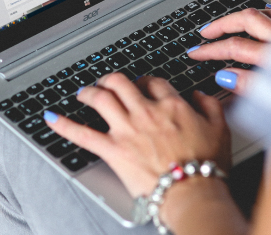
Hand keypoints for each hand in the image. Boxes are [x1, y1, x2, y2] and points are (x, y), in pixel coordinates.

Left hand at [44, 73, 230, 198]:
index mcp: (170, 105)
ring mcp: (127, 129)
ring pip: (101, 98)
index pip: (153, 82)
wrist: (192, 192)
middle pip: (122, 83)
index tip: (142, 85)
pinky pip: (83, 134)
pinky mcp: (113, 149)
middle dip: (112, 78)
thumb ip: (210, 106)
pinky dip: (64, 124)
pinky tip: (50, 117)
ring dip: (89, 92)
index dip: (146, 81)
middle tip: (107, 81)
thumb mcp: (220, 129)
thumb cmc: (206, 165)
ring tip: (83, 91)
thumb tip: (199, 94)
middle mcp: (146, 111)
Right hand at [188, 8, 270, 93]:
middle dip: (221, 25)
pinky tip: (261, 17)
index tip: (196, 54)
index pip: (235, 47)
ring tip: (227, 22)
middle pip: (247, 20)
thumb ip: (250, 88)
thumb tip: (225, 77)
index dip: (211, 50)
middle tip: (205, 32)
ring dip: (242, 17)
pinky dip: (266, 15)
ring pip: (264, 12)